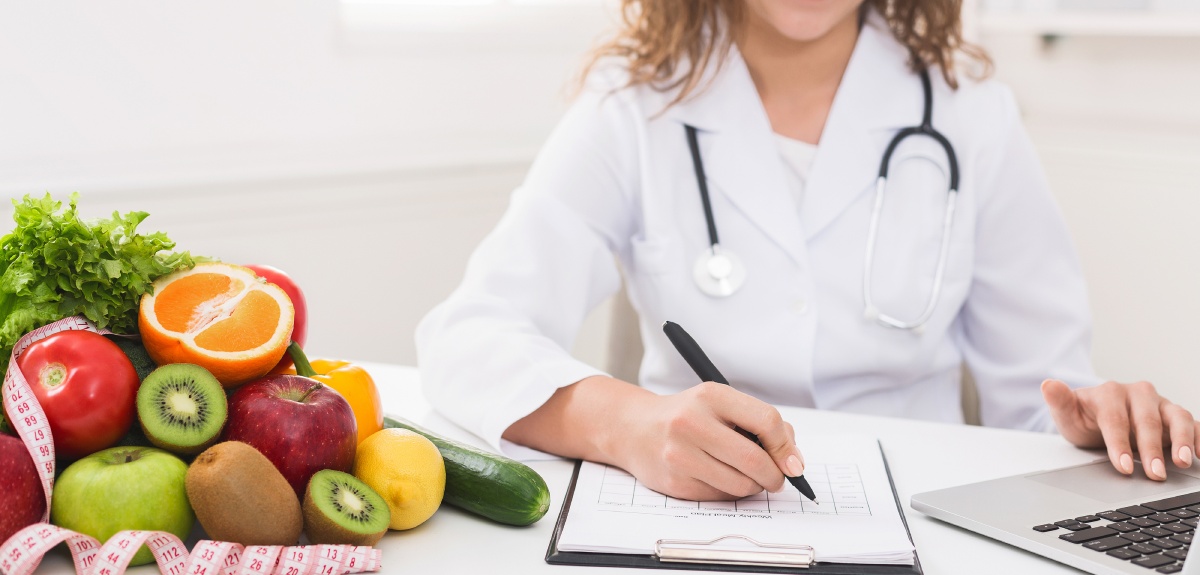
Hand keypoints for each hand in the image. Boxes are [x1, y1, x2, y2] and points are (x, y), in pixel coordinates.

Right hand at [610, 380, 804, 500]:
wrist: (635, 429)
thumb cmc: (687, 416)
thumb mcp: (720, 404)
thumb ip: (759, 423)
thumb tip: (793, 461)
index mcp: (711, 396)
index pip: (766, 421)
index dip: (786, 446)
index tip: (793, 462)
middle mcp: (692, 422)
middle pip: (754, 459)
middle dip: (775, 475)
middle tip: (777, 479)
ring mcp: (680, 454)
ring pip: (740, 484)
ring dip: (754, 487)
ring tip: (747, 477)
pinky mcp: (674, 482)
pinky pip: (720, 497)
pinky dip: (730, 493)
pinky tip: (720, 478)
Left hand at [1042, 379, 1196, 479]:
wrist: (1097, 415)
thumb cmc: (1082, 417)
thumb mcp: (1067, 413)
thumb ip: (1059, 401)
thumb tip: (1048, 384)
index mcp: (1109, 392)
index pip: (1116, 419)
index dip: (1120, 444)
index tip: (1123, 466)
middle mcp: (1138, 394)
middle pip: (1147, 420)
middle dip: (1151, 449)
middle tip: (1155, 474)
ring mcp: (1159, 404)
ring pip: (1177, 417)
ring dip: (1183, 440)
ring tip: (1184, 462)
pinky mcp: (1175, 415)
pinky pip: (1193, 423)